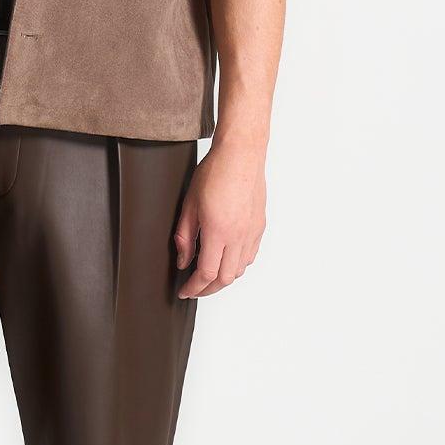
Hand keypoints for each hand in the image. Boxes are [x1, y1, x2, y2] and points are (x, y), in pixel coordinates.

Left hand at [172, 140, 266, 297]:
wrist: (241, 154)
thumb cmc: (215, 172)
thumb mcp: (189, 205)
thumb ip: (185, 237)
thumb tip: (184, 261)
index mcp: (219, 231)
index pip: (206, 273)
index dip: (194, 287)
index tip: (185, 290)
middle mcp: (239, 236)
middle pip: (225, 278)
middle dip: (208, 289)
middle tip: (194, 289)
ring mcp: (252, 232)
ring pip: (240, 269)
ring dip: (223, 278)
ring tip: (208, 275)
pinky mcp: (260, 226)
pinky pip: (250, 255)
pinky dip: (237, 264)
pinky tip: (227, 259)